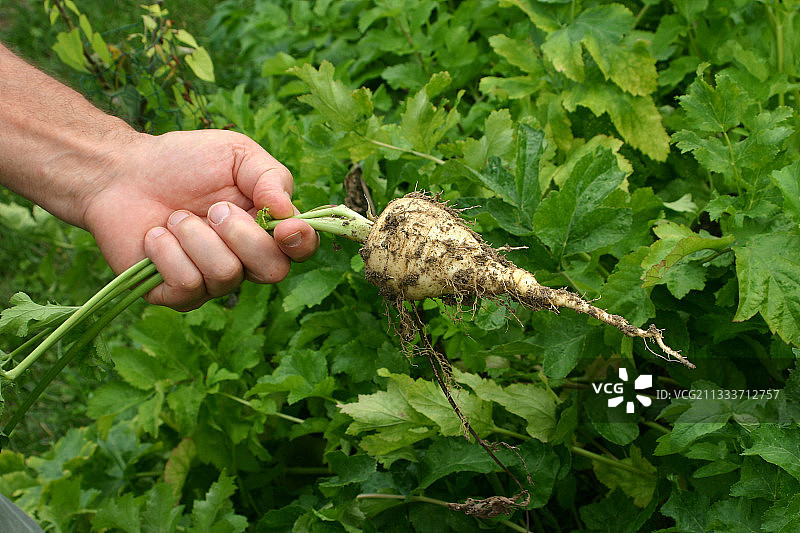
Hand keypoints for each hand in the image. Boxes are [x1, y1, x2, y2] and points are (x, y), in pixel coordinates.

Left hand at [82, 129, 318, 310]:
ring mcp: (211, 281)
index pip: (301, 249)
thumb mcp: (236, 154)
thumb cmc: (183, 162)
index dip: (301, 243)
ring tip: (175, 216)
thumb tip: (287, 212)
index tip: (283, 227)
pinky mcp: (175, 294)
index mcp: (266, 228)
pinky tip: (155, 235)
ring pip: (226, 275)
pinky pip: (188, 284)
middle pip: (272, 270)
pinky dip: (167, 251)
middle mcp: (245, 260)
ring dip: (196, 236)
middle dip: (241, 235)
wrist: (121, 173)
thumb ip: (271, 177)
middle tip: (213, 208)